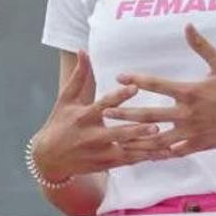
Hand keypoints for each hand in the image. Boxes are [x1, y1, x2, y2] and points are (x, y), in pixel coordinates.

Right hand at [31, 50, 161, 179]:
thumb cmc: (59, 123)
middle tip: (155, 125)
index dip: (118, 96)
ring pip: (126, 151)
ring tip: (166, 144)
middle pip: (117, 133)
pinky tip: (162, 154)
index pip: (103, 105)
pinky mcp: (104, 165)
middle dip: (136, 131)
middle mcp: (91, 136)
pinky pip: (127, 161)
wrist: (48, 157)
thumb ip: (79, 76)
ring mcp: (98, 153)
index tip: (135, 86)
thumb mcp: (66, 99)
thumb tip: (83, 51)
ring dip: (146, 148)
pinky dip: (144, 158)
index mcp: (83, 117)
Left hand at [104, 24, 215, 155]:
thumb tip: (187, 25)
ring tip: (117, 139)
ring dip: (136, 138)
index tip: (119, 77)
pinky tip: (144, 155)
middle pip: (148, 114)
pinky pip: (174, 151)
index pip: (156, 85)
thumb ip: (201, 46)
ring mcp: (191, 131)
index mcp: (189, 92)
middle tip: (105, 112)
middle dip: (124, 113)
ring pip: (157, 138)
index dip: (135, 80)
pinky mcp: (199, 145)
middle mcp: (186, 113)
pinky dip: (159, 154)